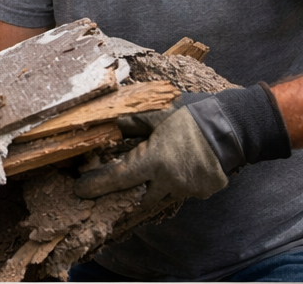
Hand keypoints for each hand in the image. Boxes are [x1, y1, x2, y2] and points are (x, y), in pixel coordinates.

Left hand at [74, 107, 226, 209]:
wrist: (231, 127)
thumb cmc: (191, 118)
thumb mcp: (156, 115)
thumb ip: (132, 124)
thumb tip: (111, 124)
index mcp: (153, 161)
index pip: (118, 178)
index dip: (96, 185)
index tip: (80, 189)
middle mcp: (169, 181)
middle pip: (140, 196)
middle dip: (130, 192)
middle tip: (120, 184)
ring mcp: (188, 189)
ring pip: (163, 194)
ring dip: (156, 186)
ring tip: (156, 171)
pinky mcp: (203, 191)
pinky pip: (184, 190)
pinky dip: (178, 182)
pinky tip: (182, 166)